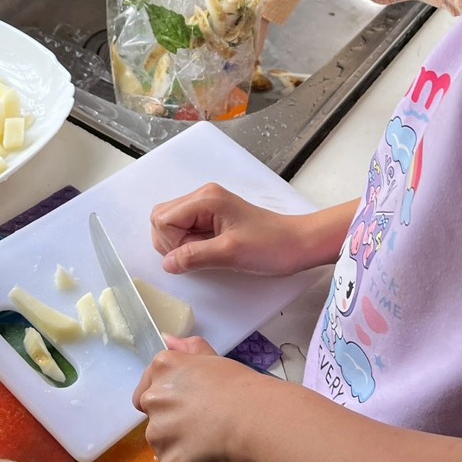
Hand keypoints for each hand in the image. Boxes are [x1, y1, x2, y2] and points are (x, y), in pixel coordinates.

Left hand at [133, 336, 270, 461]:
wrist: (262, 421)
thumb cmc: (245, 388)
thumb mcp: (215, 361)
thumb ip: (189, 351)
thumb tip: (167, 338)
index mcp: (163, 371)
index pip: (147, 396)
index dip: (170, 408)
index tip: (193, 414)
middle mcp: (154, 401)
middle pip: (159, 426)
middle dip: (180, 433)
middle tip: (214, 434)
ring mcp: (160, 437)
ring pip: (171, 454)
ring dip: (190, 458)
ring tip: (223, 454)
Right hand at [152, 184, 305, 274]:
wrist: (298, 243)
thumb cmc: (271, 245)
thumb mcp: (231, 253)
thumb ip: (195, 256)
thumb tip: (167, 264)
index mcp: (205, 198)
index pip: (162, 218)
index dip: (171, 242)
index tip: (195, 254)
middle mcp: (202, 197)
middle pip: (162, 219)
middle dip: (172, 243)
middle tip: (200, 254)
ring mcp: (207, 207)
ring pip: (172, 226)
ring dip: (181, 245)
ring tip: (208, 253)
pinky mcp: (212, 219)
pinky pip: (186, 231)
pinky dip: (190, 245)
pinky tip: (210, 251)